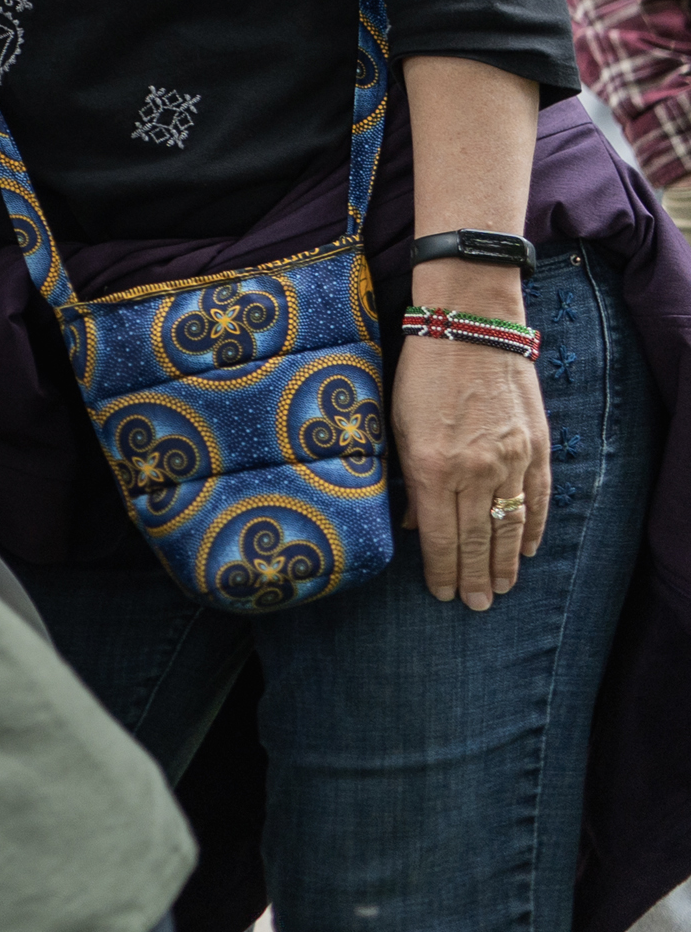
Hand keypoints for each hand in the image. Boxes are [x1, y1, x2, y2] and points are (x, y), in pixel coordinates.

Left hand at [397, 324, 549, 607]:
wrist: (470, 328)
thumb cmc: (420, 372)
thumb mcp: (397, 424)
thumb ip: (406, 477)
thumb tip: (412, 521)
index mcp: (432, 467)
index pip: (438, 535)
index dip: (441, 569)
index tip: (444, 593)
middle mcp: (473, 471)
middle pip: (476, 539)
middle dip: (474, 576)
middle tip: (476, 605)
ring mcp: (509, 461)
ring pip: (509, 525)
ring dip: (505, 562)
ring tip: (501, 588)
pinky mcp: (534, 448)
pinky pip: (536, 499)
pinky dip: (532, 527)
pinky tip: (527, 549)